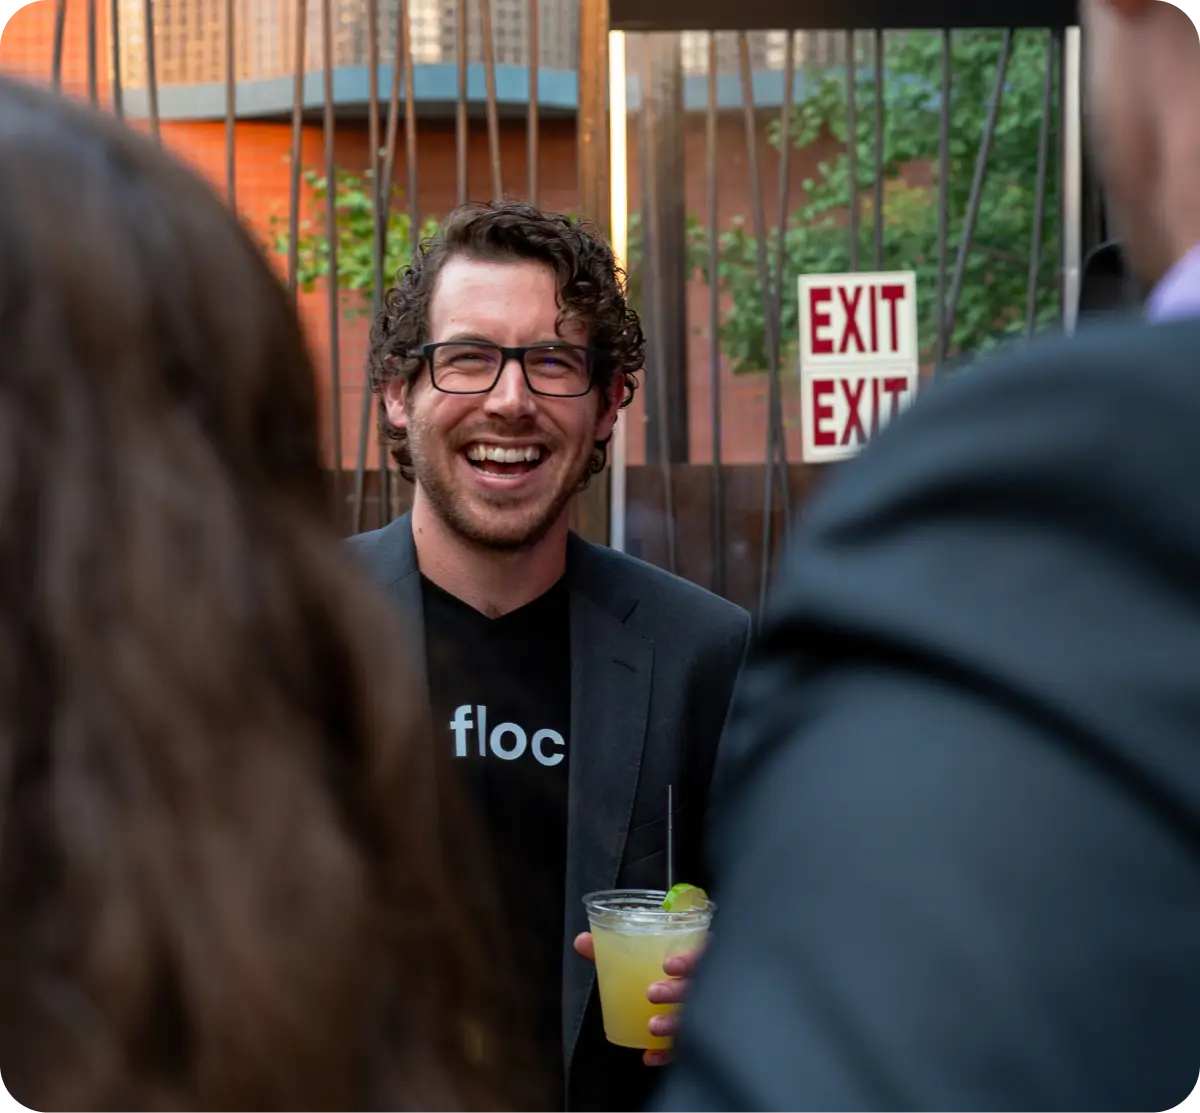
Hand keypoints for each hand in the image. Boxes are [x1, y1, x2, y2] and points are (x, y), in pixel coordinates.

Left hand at [573, 934, 705, 1067]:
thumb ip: (610, 949)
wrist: (681, 1005)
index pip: (705, 952)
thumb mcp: (638, 957)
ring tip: (652, 1025)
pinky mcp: (700, 1038)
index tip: (668, 964)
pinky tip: (650, 1055)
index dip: (690, 958)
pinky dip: (667, 1052)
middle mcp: (706, 983)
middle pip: (703, 987)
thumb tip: (581, 941)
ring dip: (674, 1022)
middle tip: (652, 993)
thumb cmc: (658, 974)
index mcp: (696, 957)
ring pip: (700, 1018)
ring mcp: (707, 1012)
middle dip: (677, 991)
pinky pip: (687, 1046)